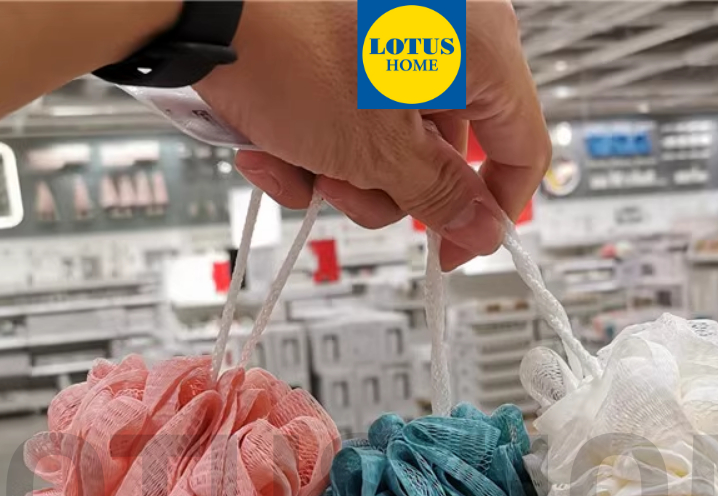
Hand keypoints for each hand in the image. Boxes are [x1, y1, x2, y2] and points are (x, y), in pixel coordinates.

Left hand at [195, 0, 549, 269]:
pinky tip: (270, 147)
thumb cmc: (287, 45)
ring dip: (339, 177)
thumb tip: (485, 228)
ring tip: (298, 162)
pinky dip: (308, 148)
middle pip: (441, 155)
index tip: (455, 250)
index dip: (493, 211)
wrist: (195, 4)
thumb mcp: (377, 147)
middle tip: (347, 192)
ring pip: (387, 149)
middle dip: (386, 191)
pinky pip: (347, 124)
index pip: (521, 146)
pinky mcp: (341, 53)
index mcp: (478, 45)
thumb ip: (441, 195)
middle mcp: (442, 36)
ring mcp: (387, 43)